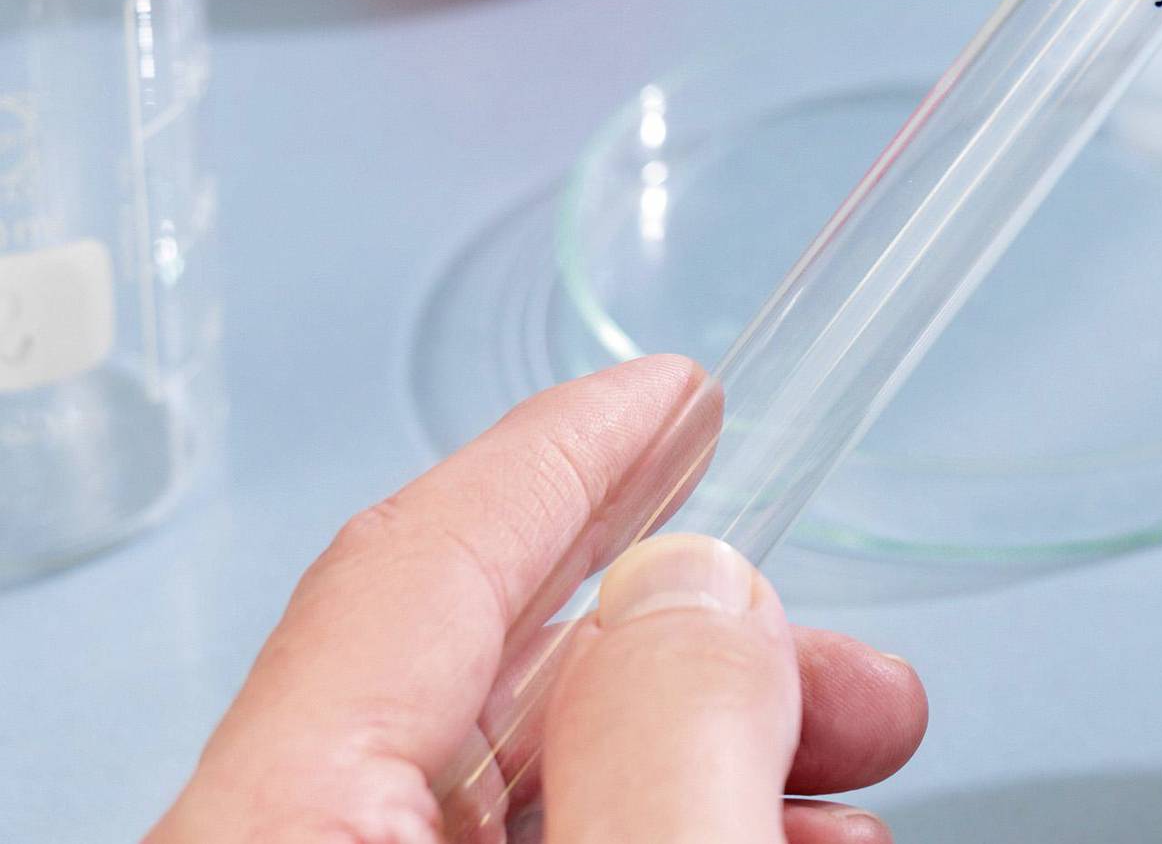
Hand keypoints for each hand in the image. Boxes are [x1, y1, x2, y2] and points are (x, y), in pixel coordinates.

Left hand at [149, 357, 926, 842]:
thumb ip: (670, 737)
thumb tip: (699, 589)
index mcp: (279, 832)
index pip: (415, 564)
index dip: (566, 453)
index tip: (674, 391)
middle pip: (482, 691)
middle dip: (702, 650)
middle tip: (853, 668)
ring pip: (518, 800)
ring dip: (708, 755)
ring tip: (854, 779)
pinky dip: (660, 836)